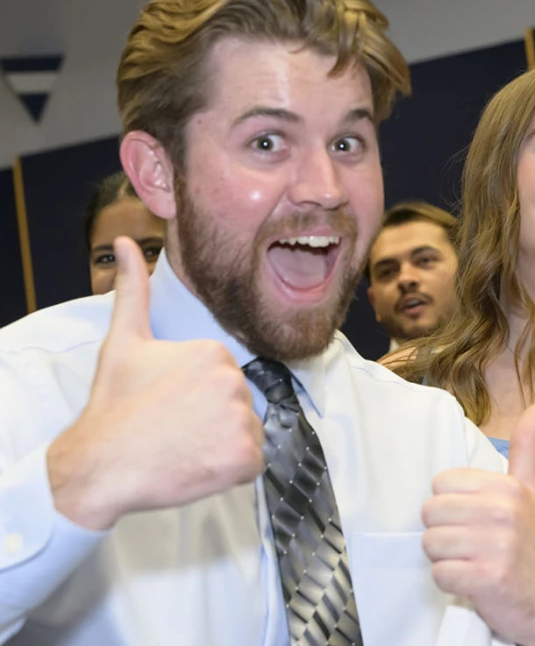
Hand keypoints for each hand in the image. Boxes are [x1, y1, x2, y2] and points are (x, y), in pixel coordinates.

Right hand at [47, 237, 264, 529]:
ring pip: (248, 434)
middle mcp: (234, 381)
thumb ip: (133, 290)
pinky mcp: (245, 457)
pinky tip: (198, 467)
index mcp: (214, 352)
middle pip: (239, 406)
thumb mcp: (123, 342)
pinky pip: (253, 464)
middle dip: (213, 421)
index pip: (224, 380)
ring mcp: (242, 420)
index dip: (198, 399)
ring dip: (222, 447)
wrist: (100, 464)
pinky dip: (231, 471)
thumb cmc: (113, 405)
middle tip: (173, 430)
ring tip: (183, 448)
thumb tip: (127, 242)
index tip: (169, 406)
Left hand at [422, 405, 534, 645]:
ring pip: (431, 543)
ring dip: (446, 559)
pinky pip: (440, 574)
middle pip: (431, 512)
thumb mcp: (532, 492)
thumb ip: (527, 448)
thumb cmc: (532, 545)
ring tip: (471, 562)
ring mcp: (496, 546)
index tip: (473, 519)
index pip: (441, 484)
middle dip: (444, 532)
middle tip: (471, 545)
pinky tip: (472, 582)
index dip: (451, 505)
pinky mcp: (487, 579)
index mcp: (508, 487)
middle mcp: (504, 512)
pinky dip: (450, 583)